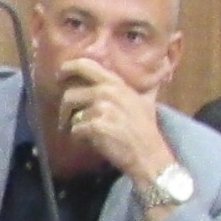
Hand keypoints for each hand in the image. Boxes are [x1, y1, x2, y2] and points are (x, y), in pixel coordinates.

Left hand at [57, 61, 176, 186]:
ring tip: (82, 134)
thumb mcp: (147, 101)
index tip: (59, 76)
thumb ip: (144, 86)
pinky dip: (79, 138)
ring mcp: (101, 109)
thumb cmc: (146, 130)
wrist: (148, 155)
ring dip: (74, 126)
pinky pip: (75, 130)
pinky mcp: (96, 126)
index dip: (68, 68)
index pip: (85, 65)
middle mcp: (107, 92)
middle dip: (64, 110)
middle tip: (66, 120)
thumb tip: (160, 67)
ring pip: (72, 116)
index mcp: (116, 83)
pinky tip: (90, 141)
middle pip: (70, 95)